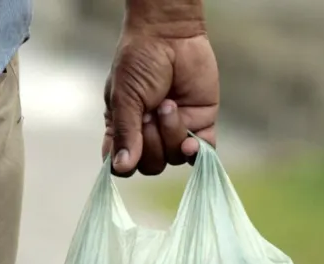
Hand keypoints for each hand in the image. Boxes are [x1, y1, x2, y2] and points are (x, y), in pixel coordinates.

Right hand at [102, 28, 218, 175]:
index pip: (123, 165)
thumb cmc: (139, 62)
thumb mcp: (124, 97)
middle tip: (149, 113)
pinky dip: (196, 151)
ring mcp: (175, 130)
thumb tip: (121, 167)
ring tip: (169, 104)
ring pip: (175, 158)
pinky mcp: (200, 123)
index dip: (125, 164)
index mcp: (124, 129)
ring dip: (171, 134)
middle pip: (151, 166)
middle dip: (151, 143)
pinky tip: (191, 143)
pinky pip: (202, 151)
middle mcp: (149, 134)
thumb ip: (125, 134)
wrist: (169, 35)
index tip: (127, 151)